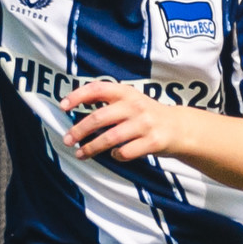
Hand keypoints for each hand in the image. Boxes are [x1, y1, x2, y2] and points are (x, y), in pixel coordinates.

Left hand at [63, 79, 189, 168]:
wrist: (179, 127)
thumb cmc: (146, 115)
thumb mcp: (130, 100)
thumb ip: (108, 100)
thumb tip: (75, 102)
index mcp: (126, 92)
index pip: (98, 88)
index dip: (78, 95)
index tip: (62, 106)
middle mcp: (135, 105)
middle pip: (99, 117)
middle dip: (79, 130)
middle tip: (67, 140)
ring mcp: (145, 124)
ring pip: (110, 138)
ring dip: (91, 148)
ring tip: (80, 154)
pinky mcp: (153, 142)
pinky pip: (125, 152)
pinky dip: (116, 155)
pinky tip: (115, 154)